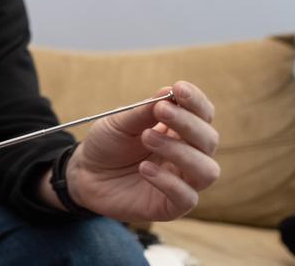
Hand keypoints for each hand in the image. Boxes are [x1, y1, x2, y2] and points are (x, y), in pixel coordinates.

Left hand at [64, 81, 220, 221]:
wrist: (85, 173)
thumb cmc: (107, 144)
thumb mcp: (119, 122)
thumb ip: (143, 111)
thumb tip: (170, 91)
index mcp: (179, 130)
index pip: (203, 115)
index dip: (196, 102)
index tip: (180, 89)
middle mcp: (188, 155)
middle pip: (209, 140)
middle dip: (188, 124)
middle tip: (161, 111)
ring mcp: (182, 181)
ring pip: (207, 170)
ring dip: (180, 151)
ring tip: (147, 137)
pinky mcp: (171, 206)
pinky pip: (187, 197)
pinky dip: (168, 181)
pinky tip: (144, 169)